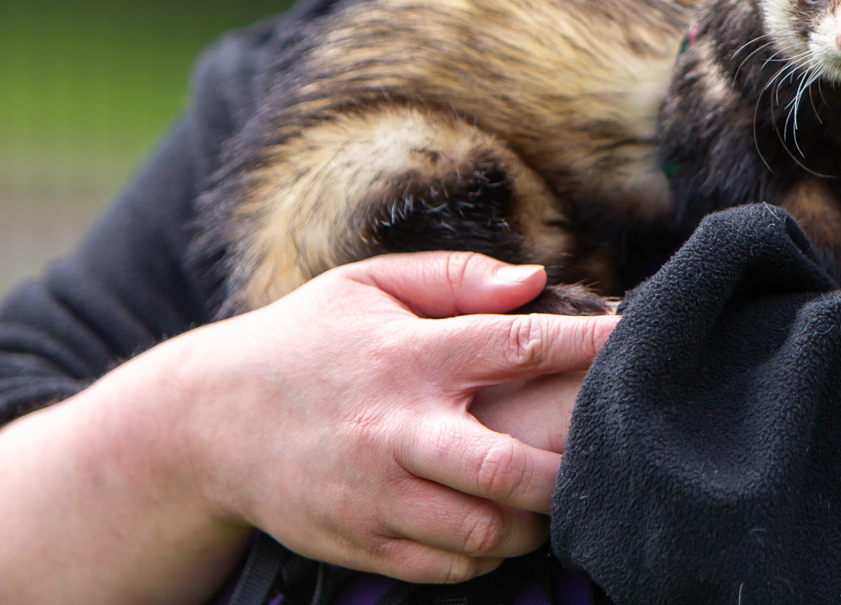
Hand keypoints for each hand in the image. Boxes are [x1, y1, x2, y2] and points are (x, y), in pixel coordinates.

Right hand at [180, 252, 618, 582]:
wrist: (205, 423)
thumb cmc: (305, 341)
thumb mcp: (370, 284)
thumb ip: (457, 277)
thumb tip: (535, 280)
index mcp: (408, 356)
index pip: (519, 347)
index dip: (589, 346)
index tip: (635, 341)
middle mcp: (396, 430)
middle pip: (510, 470)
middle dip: (572, 470)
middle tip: (606, 453)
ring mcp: (376, 495)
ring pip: (485, 530)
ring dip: (535, 519)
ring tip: (554, 493)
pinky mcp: (360, 540)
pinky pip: (449, 564)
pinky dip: (487, 549)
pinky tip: (499, 521)